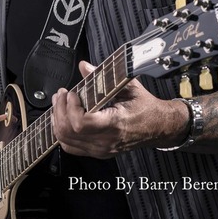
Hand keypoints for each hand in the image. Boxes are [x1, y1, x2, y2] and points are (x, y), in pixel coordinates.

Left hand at [51, 60, 171, 156]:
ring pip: (65, 141)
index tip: (72, 93)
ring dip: (58, 120)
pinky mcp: (98, 152)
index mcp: (115, 124)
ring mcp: (101, 149)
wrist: (159, 127)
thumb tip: (84, 67)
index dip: (71, 107)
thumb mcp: (129, 86)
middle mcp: (106, 141)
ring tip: (60, 103)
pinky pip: (70, 147)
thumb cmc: (146, 107)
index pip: (81, 124)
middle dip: (60, 110)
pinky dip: (62, 133)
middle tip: (62, 94)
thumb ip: (104, 76)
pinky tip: (63, 118)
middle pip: (69, 132)